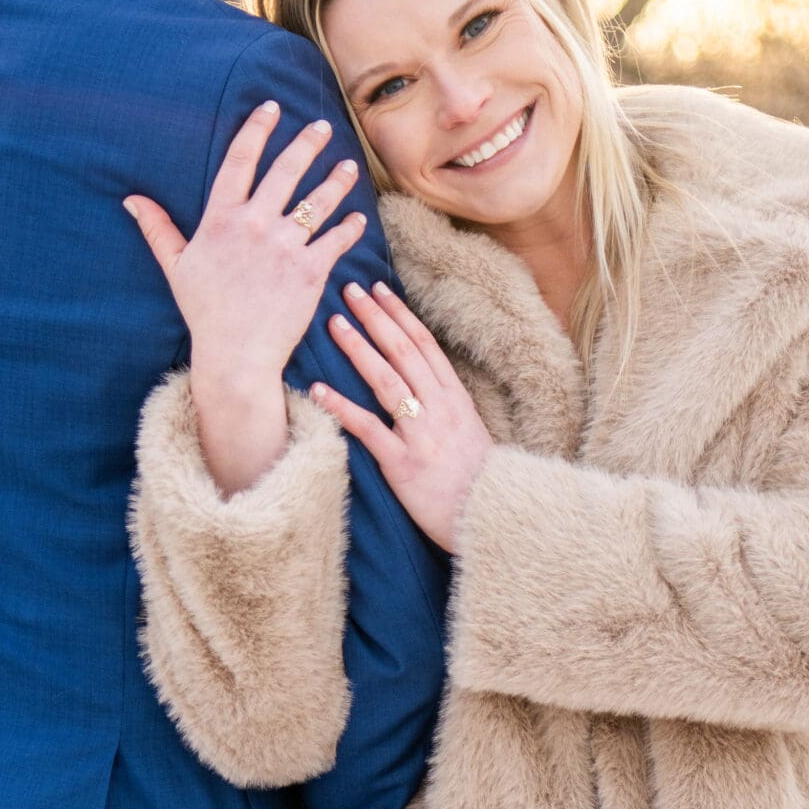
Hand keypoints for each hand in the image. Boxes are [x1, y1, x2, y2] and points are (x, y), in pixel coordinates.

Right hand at [125, 100, 368, 494]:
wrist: (235, 355)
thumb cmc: (205, 311)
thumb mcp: (176, 266)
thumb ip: (159, 228)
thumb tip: (132, 200)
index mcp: (221, 219)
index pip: (240, 160)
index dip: (257, 129)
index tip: (272, 108)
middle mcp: (254, 226)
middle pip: (286, 171)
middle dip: (307, 143)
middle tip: (323, 127)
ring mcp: (284, 247)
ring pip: (318, 201)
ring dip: (336, 180)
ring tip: (348, 168)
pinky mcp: (310, 271)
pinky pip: (336, 239)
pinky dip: (350, 226)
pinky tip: (357, 216)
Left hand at [311, 280, 492, 552]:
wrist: (491, 518)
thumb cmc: (477, 480)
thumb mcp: (469, 431)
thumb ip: (445, 405)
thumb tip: (420, 381)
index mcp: (455, 398)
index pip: (424, 345)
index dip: (399, 314)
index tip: (380, 290)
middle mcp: (440, 408)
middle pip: (403, 352)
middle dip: (375, 318)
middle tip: (349, 290)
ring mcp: (422, 435)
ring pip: (386, 381)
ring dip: (358, 349)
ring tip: (334, 324)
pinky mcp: (404, 464)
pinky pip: (368, 430)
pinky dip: (341, 407)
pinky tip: (317, 389)